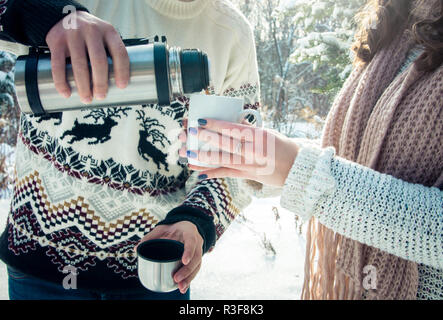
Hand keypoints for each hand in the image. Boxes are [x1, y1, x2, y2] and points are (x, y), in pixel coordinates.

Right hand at [45, 11, 129, 102]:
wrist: (65, 17)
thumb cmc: (91, 35)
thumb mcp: (105, 37)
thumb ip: (112, 54)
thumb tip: (120, 85)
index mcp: (108, 31)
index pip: (119, 52)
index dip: (122, 71)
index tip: (121, 86)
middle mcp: (91, 30)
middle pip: (99, 61)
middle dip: (100, 82)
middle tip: (101, 96)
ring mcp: (73, 35)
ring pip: (79, 65)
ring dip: (83, 86)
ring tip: (86, 99)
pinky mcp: (56, 41)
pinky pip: (58, 65)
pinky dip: (61, 82)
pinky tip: (66, 93)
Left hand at [135, 221, 203, 293]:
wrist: (184, 226)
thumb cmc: (172, 228)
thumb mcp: (162, 228)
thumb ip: (150, 237)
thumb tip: (137, 248)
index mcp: (189, 232)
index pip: (191, 241)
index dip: (189, 251)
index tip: (184, 261)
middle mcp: (196, 242)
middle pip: (196, 257)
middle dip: (187, 270)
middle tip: (176, 279)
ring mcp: (198, 250)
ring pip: (197, 265)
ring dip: (189, 277)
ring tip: (180, 287)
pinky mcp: (196, 259)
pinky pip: (195, 270)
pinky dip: (189, 279)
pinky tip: (183, 287)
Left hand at [179, 118, 298, 186]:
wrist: (296, 169)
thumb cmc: (283, 147)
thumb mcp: (268, 133)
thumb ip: (250, 128)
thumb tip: (234, 119)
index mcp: (258, 136)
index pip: (233, 128)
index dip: (215, 124)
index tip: (201, 120)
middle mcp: (252, 150)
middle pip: (224, 143)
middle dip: (204, 137)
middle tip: (189, 133)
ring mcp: (249, 164)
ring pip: (222, 159)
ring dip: (203, 156)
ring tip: (187, 153)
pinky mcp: (248, 175)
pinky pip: (227, 173)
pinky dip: (213, 173)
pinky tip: (199, 172)